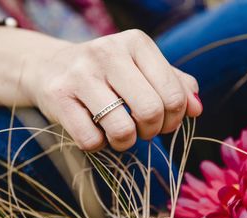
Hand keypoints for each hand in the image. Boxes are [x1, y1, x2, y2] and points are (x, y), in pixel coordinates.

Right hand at [26, 29, 201, 151]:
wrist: (50, 67)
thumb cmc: (107, 74)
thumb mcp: (143, 70)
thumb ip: (175, 85)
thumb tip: (197, 109)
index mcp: (136, 43)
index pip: (174, 94)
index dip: (175, 118)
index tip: (164, 122)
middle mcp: (108, 53)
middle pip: (151, 112)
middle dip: (152, 132)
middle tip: (143, 130)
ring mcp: (80, 74)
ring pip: (122, 130)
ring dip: (126, 142)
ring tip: (120, 133)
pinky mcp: (58, 97)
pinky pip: (91, 141)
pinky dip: (99, 145)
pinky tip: (95, 131)